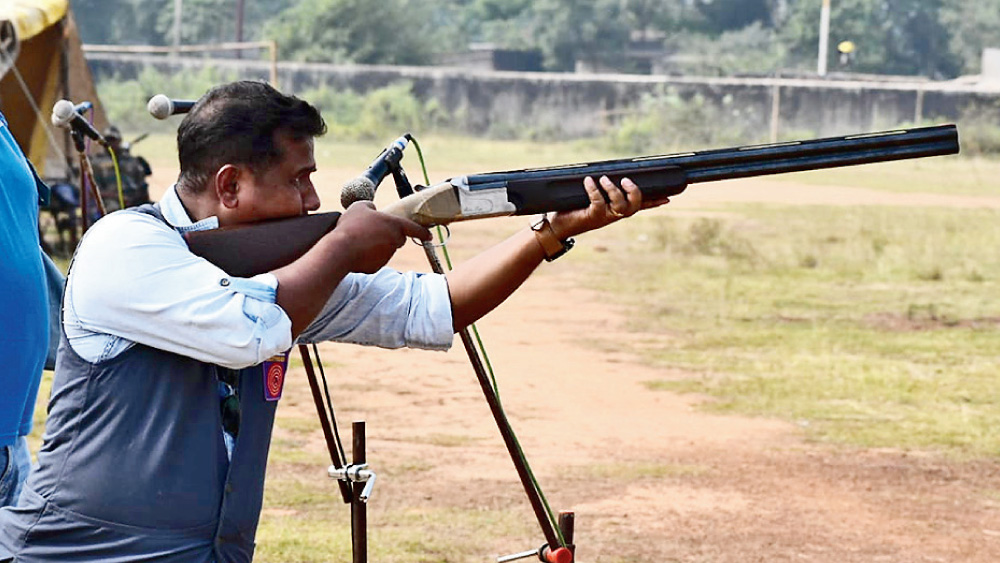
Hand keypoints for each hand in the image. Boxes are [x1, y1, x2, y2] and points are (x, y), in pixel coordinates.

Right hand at [332, 201, 431, 272]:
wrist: (341, 249)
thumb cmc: (352, 226)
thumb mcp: (360, 207)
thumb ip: (370, 207)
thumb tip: (372, 210)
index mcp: (395, 225)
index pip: (414, 229)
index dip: (422, 232)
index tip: (429, 236)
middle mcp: (395, 241)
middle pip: (398, 238)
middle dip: (389, 235)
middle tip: (372, 231)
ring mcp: (387, 256)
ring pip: (385, 249)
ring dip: (376, 245)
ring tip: (359, 240)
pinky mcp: (377, 267)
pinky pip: (374, 259)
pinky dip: (368, 256)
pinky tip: (356, 251)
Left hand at [547, 175, 669, 239]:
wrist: (557, 227)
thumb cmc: (573, 210)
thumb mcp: (591, 199)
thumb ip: (601, 190)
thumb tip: (606, 172)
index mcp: (616, 211)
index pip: (639, 206)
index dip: (653, 203)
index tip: (668, 198)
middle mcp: (613, 215)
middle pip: (635, 207)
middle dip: (635, 193)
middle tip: (626, 180)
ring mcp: (604, 217)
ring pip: (620, 206)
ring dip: (614, 190)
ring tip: (605, 179)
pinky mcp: (592, 217)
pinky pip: (598, 202)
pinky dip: (594, 190)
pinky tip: (589, 181)